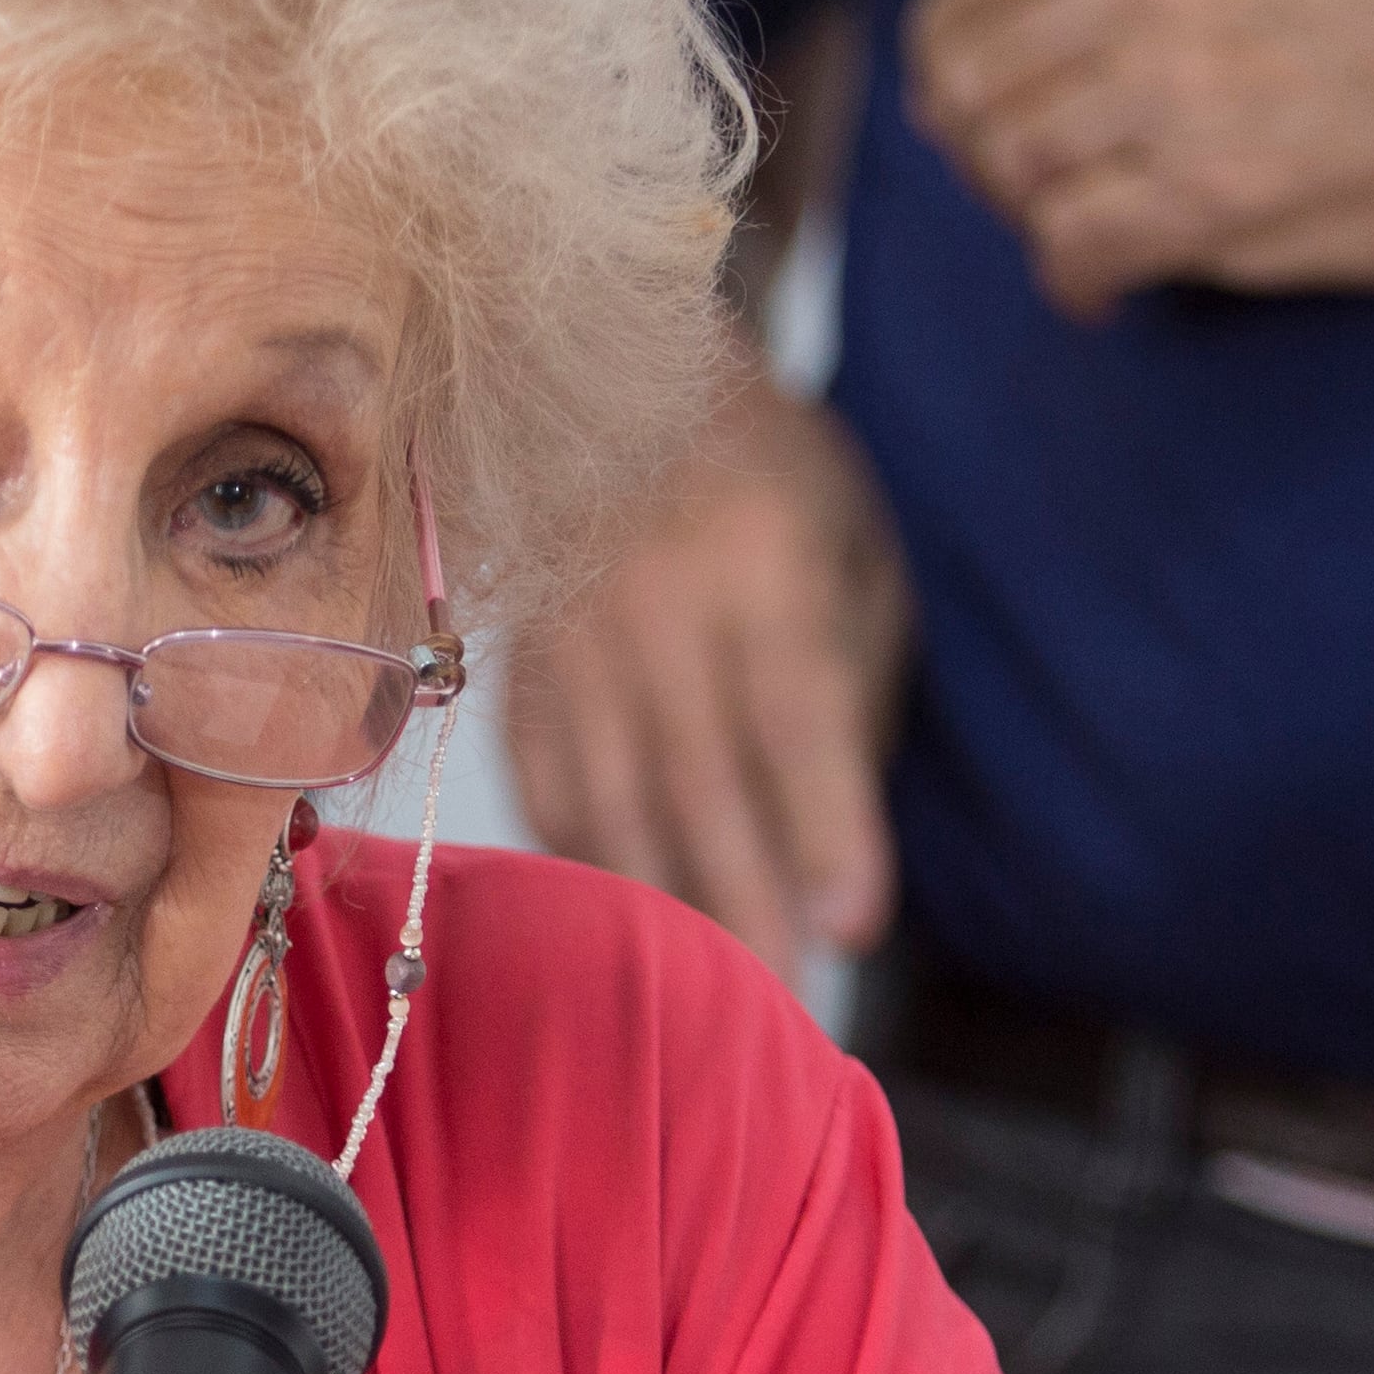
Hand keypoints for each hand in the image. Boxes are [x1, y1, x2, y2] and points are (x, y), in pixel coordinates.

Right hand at [505, 353, 910, 967]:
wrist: (610, 368)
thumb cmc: (767, 472)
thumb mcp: (848, 542)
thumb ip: (852, 672)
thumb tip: (831, 828)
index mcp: (758, 554)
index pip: (795, 711)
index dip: (826, 823)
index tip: (855, 924)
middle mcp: (654, 599)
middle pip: (698, 779)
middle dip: (743, 901)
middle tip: (781, 1005)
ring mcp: (569, 633)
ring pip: (609, 796)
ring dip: (658, 903)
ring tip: (702, 993)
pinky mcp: (518, 660)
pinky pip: (545, 780)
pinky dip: (582, 856)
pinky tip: (615, 915)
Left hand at [905, 0, 1373, 318]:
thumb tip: (1003, 47)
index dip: (947, 45)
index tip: (971, 92)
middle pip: (973, 80)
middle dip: (980, 147)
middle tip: (1032, 186)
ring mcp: (1183, 86)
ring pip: (1013, 169)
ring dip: (1034, 216)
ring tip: (1091, 229)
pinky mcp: (1215, 191)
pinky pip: (1070, 248)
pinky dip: (1076, 281)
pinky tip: (1112, 287)